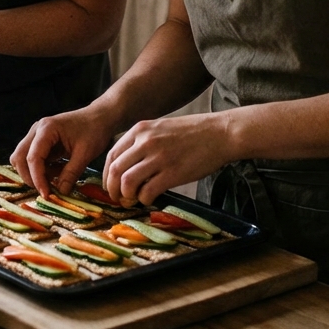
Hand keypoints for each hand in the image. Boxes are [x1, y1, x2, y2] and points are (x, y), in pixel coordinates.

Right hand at [11, 103, 120, 198]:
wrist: (99, 117)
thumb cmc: (94, 131)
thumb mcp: (85, 154)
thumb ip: (71, 173)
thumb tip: (60, 192)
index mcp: (47, 129)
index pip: (33, 158)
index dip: (37, 179)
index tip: (46, 194)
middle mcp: (36, 131)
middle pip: (19, 158)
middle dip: (30, 177)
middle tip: (47, 190)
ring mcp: (36, 135)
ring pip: (22, 159)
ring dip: (34, 173)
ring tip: (56, 177)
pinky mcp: (39, 141)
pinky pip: (31, 158)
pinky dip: (40, 169)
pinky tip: (58, 170)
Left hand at [102, 113, 234, 205]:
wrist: (221, 133)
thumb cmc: (193, 132)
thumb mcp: (161, 128)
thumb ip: (143, 141)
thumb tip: (128, 163)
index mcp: (140, 130)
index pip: (112, 155)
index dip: (107, 173)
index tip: (110, 184)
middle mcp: (145, 142)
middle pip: (115, 170)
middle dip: (112, 188)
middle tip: (116, 198)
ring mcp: (158, 157)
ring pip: (127, 182)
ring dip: (126, 195)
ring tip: (132, 200)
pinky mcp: (172, 173)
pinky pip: (147, 191)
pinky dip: (144, 199)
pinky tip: (149, 199)